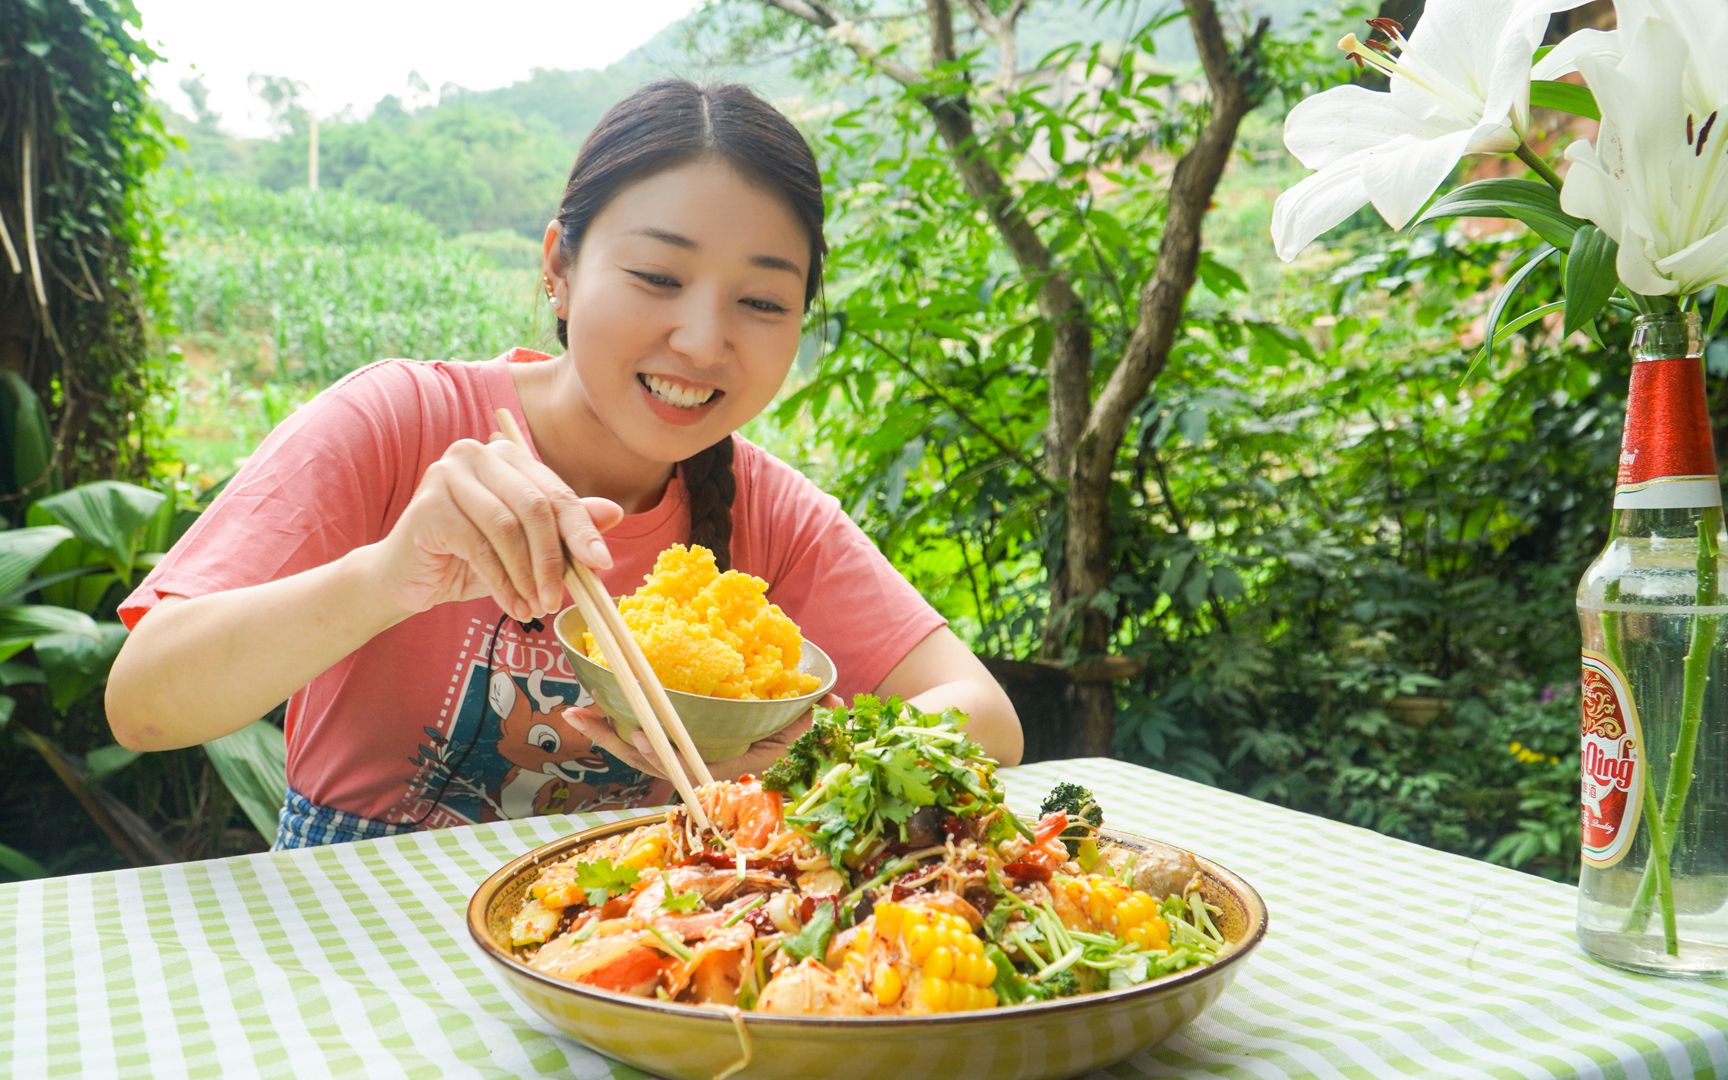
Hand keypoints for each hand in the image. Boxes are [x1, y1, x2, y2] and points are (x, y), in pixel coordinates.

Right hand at [368, 435, 621, 621]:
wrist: (407, 578)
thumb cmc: (470, 558)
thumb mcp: (526, 546)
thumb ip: (564, 527)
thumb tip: (615, 513)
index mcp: (506, 455)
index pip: (555, 492)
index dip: (581, 531)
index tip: (602, 565)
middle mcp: (476, 454)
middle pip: (535, 506)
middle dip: (553, 559)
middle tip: (559, 598)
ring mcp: (448, 475)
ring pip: (508, 529)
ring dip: (527, 575)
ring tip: (534, 607)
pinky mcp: (429, 505)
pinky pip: (480, 548)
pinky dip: (501, 582)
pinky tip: (512, 605)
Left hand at [562, 693, 842, 783]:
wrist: (795, 762)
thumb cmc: (797, 749)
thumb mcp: (805, 736)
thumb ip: (812, 720)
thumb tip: (830, 701)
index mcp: (722, 771)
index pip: (684, 766)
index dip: (658, 754)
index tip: (638, 735)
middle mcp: (698, 771)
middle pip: (647, 759)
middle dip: (613, 739)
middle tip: (581, 715)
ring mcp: (684, 761)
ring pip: (638, 753)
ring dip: (607, 734)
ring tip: (577, 712)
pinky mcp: (676, 749)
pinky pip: (643, 742)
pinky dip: (618, 729)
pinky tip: (595, 709)